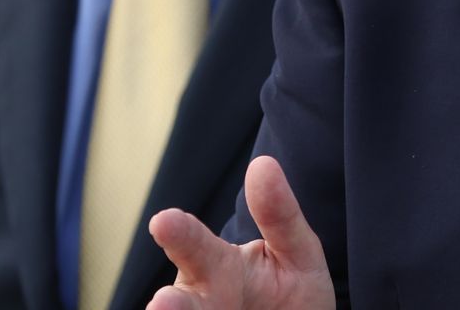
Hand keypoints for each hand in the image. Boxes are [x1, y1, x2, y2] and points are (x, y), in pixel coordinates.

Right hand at [147, 155, 335, 309]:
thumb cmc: (292, 290)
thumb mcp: (296, 251)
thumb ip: (279, 215)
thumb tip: (263, 165)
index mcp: (219, 267)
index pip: (195, 245)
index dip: (179, 234)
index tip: (164, 221)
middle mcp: (203, 301)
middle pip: (182, 302)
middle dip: (171, 304)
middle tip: (163, 302)